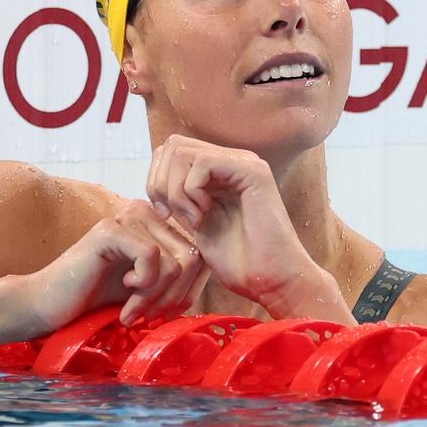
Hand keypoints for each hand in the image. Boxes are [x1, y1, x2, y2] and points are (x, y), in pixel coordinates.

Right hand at [31, 201, 207, 329]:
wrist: (49, 305)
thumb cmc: (97, 298)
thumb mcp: (149, 287)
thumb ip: (178, 275)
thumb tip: (214, 270)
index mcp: (156, 223)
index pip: (199, 254)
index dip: (188, 290)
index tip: (163, 311)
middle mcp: (144, 212)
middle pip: (193, 257)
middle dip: (174, 296)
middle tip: (148, 315)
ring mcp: (127, 217)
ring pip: (176, 261)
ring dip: (156, 296)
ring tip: (132, 310)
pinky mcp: (111, 230)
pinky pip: (153, 258)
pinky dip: (143, 287)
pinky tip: (122, 293)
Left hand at [146, 135, 351, 322]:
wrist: (271, 280)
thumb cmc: (238, 261)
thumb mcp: (197, 223)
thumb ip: (181, 198)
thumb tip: (155, 181)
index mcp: (218, 172)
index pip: (170, 152)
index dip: (156, 181)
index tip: (164, 215)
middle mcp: (231, 161)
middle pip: (173, 146)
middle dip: (161, 183)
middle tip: (172, 215)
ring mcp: (243, 162)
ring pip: (182, 152)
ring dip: (176, 190)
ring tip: (193, 219)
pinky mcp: (252, 170)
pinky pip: (202, 163)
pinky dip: (191, 192)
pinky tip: (204, 216)